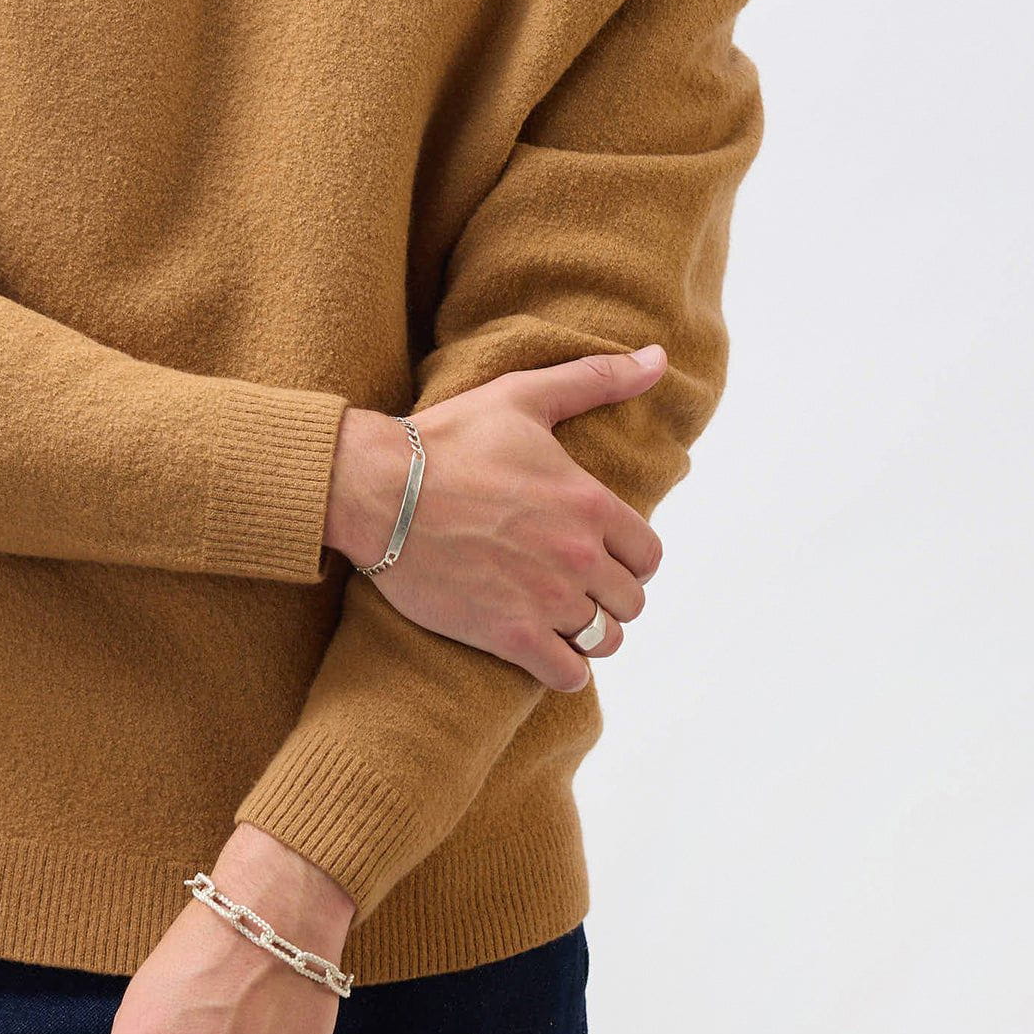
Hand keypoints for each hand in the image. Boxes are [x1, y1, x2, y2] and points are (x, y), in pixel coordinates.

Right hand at [323, 348, 669, 690]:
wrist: (376, 490)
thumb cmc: (446, 439)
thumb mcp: (523, 397)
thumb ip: (596, 379)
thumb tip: (657, 358)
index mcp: (589, 503)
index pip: (648, 555)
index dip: (629, 557)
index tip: (602, 554)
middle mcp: (578, 556)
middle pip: (630, 601)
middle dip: (609, 596)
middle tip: (576, 585)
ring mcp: (545, 599)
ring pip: (605, 640)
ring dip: (589, 633)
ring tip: (562, 618)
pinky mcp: (509, 634)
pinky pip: (568, 675)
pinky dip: (565, 669)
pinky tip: (546, 650)